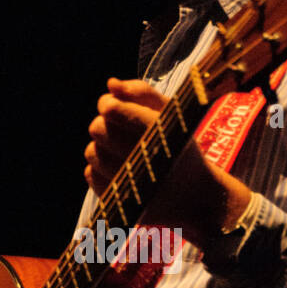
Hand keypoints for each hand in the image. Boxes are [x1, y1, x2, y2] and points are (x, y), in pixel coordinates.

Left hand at [84, 77, 251, 247]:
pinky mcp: (118, 203)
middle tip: (119, 128)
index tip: (110, 105)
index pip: (113, 111)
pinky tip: (120, 167)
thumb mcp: (173, 113)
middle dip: (105, 124)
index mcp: (161, 132)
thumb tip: (111, 84)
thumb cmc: (180, 146)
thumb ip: (142, 92)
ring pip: (92, 152)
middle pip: (97, 128)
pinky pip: (91, 175)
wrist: (195, 195)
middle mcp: (145, 160)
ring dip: (102, 147)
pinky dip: (100, 168)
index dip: (107, 104)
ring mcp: (130, 185)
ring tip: (122, 149)